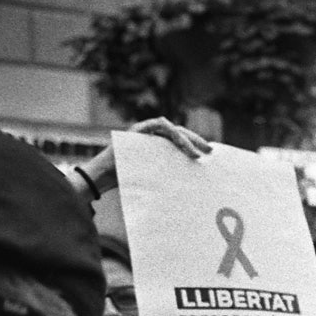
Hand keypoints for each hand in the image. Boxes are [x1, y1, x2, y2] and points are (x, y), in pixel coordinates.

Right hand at [71, 116, 211, 199]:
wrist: (104, 178)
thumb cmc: (130, 182)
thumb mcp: (157, 180)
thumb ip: (171, 177)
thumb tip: (195, 191)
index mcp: (160, 147)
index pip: (182, 142)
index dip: (197, 146)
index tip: (211, 155)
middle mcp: (153, 137)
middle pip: (180, 133)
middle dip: (196, 141)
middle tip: (210, 151)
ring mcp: (145, 132)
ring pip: (172, 129)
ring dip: (185, 139)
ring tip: (195, 153)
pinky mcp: (137, 130)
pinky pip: (157, 124)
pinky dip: (171, 131)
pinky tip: (180, 141)